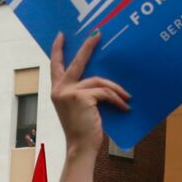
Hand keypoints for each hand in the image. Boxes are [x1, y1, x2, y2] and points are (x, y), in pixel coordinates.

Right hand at [48, 32, 129, 155]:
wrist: (81, 147)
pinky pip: (104, 92)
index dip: (57, 50)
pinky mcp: (82, 97)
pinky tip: (124, 107)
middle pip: (76, 62)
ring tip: (126, 97)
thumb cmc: (82, 130)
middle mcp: (59, 89)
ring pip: (98, 81)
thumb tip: (100, 80)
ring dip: (115, 89)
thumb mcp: (79, 108)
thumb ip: (82, 92)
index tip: (61, 36)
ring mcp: (69, 92)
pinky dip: (116, 99)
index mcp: (57, 91)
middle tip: (97, 34)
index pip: (55, 65)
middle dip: (87, 47)